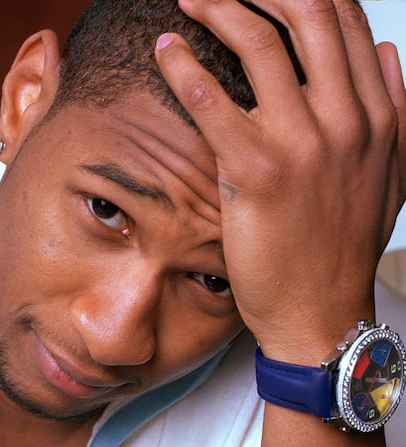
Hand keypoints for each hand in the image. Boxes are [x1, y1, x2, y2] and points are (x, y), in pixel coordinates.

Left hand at [156, 0, 405, 361]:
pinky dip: (186, 69)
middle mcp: (346, 120)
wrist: (321, 314)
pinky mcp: (259, 174)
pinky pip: (216, 102)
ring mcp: (304, 144)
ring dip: (219, 8)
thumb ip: (395, 112)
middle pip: (308, 14)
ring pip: (261, 44)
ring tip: (189, 0)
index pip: (346, 23)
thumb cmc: (341, 252)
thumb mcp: (390, 178)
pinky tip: (166, 53)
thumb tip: (387, 52)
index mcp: (376, 116)